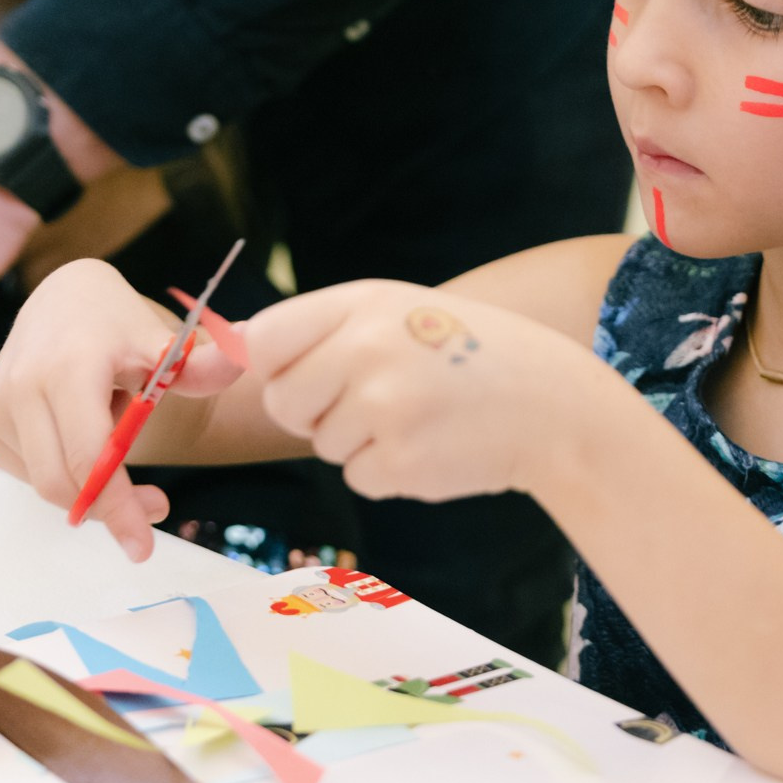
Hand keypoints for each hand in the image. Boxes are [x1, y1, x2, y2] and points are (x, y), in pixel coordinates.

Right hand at [0, 258, 245, 560]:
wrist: (64, 299)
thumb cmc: (120, 326)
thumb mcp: (165, 343)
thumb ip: (204, 364)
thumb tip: (247, 351)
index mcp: (70, 367)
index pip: (89, 457)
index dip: (117, 508)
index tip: (142, 546)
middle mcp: (23, 386)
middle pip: (63, 484)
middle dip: (111, 509)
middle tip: (157, 505)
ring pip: (45, 484)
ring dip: (87, 485)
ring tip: (113, 436)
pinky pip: (29, 473)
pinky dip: (63, 472)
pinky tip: (79, 435)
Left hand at [242, 281, 605, 502]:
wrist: (554, 404)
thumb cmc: (468, 353)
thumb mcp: (398, 312)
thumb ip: (322, 328)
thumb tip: (228, 345)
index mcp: (362, 304)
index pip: (264, 340)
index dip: (272, 366)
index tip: (304, 374)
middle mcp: (366, 350)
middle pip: (284, 402)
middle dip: (315, 411)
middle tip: (374, 398)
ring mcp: (384, 408)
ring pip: (323, 444)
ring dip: (360, 441)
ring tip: (419, 415)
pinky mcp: (401, 463)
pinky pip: (358, 478)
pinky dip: (389, 472)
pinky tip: (434, 444)